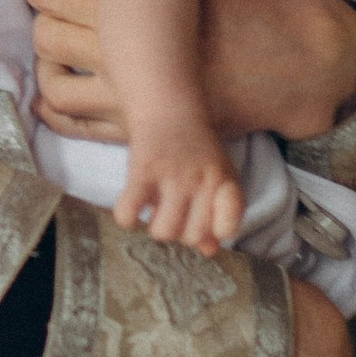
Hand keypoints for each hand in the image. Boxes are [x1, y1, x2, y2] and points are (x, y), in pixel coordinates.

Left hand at [28, 0, 355, 146]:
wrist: (300, 63)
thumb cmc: (258, 5)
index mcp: (137, 8)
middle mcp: (123, 57)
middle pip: (46, 38)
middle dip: (43, 23)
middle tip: (51, 13)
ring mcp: (131, 101)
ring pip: (55, 86)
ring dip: (47, 67)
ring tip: (55, 55)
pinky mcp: (144, 130)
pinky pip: (78, 126)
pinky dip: (59, 110)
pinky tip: (59, 93)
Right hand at [116, 123, 243, 256]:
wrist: (168, 104)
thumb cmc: (195, 147)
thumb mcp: (216, 176)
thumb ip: (218, 214)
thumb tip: (210, 251)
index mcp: (223, 182)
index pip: (229, 225)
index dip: (217, 229)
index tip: (208, 216)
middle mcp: (200, 181)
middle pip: (191, 236)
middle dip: (181, 233)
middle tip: (175, 213)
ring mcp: (171, 176)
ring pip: (163, 232)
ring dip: (155, 227)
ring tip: (154, 211)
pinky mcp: (142, 169)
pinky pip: (129, 212)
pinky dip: (127, 217)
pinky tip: (132, 206)